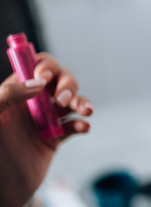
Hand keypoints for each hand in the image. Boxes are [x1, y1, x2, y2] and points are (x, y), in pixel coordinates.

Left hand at [0, 53, 92, 206]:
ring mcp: (44, 121)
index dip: (45, 66)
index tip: (45, 77)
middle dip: (67, 85)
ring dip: (81, 102)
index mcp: (14, 93)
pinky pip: (73, 126)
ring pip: (71, 102)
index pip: (34, 67)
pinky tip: (82, 128)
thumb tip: (39, 83)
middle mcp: (31, 103)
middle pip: (59, 81)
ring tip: (85, 111)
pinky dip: (81, 124)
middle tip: (63, 99)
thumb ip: (9, 95)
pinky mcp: (54, 139)